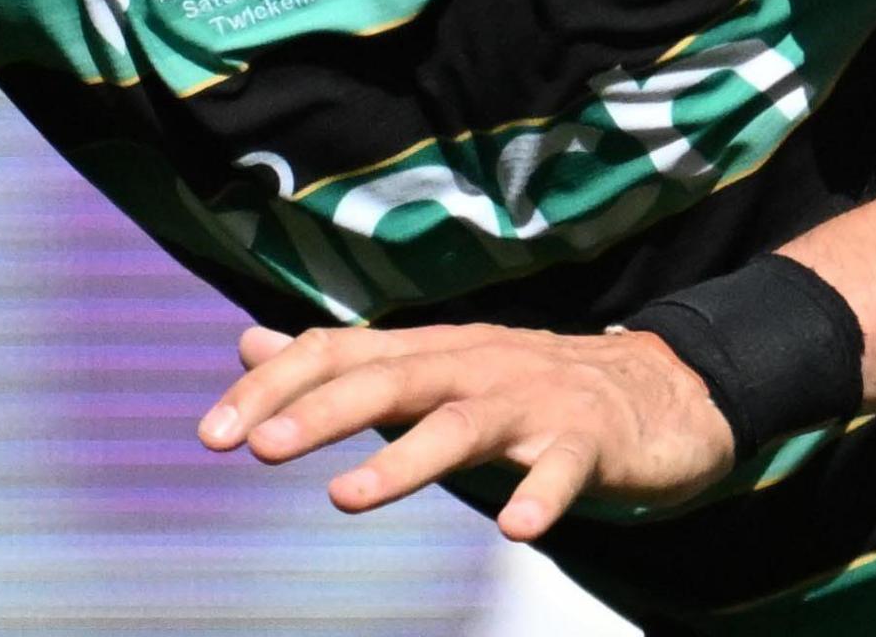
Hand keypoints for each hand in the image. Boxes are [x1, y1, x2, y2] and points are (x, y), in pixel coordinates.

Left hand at [197, 321, 739, 540]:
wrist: (664, 393)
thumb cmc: (533, 392)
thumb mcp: (433, 371)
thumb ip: (344, 365)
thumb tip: (250, 344)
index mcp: (434, 351)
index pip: (341, 352)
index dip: (276, 386)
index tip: (211, 433)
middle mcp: (478, 364)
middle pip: (392, 378)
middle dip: (323, 411)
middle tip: (260, 447)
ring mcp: (537, 401)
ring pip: (465, 423)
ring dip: (406, 458)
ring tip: (348, 497)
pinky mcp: (593, 441)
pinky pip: (566, 469)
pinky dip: (542, 496)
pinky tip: (516, 531)